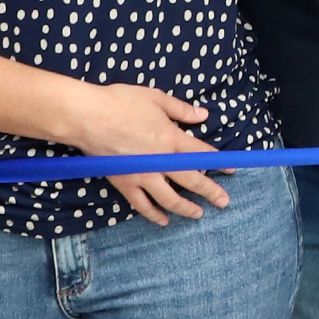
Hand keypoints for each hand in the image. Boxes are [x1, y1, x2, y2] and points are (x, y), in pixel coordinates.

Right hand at [66, 82, 226, 224]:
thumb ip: (181, 109)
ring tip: (198, 214)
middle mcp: (161, 161)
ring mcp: (143, 176)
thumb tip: (202, 114)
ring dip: (186, 208)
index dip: (219, 162)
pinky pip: (142, 205)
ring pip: (170, 199)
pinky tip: (163, 221)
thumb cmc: (120, 103)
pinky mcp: (125, 184)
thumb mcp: (156, 98)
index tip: (231, 169)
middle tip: (224, 202)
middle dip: (211, 192)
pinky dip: (154, 214)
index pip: (202, 154)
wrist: (87, 117)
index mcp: (172, 139)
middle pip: (192, 181)